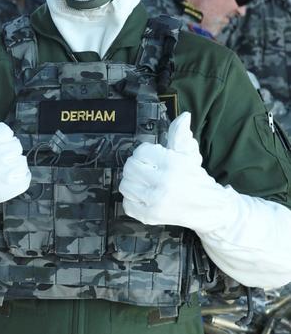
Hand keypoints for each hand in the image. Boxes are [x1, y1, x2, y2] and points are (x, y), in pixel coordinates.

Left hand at [119, 111, 227, 231]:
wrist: (209, 209)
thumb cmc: (196, 179)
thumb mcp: (189, 155)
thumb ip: (180, 135)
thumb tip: (184, 116)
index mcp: (173, 165)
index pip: (141, 152)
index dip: (145, 152)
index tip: (152, 156)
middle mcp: (163, 184)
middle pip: (130, 167)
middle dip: (137, 165)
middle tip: (146, 168)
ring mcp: (155, 203)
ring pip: (125, 185)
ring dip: (133, 181)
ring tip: (144, 182)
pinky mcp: (149, 217)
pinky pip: (127, 204)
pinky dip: (133, 199)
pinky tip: (144, 195)